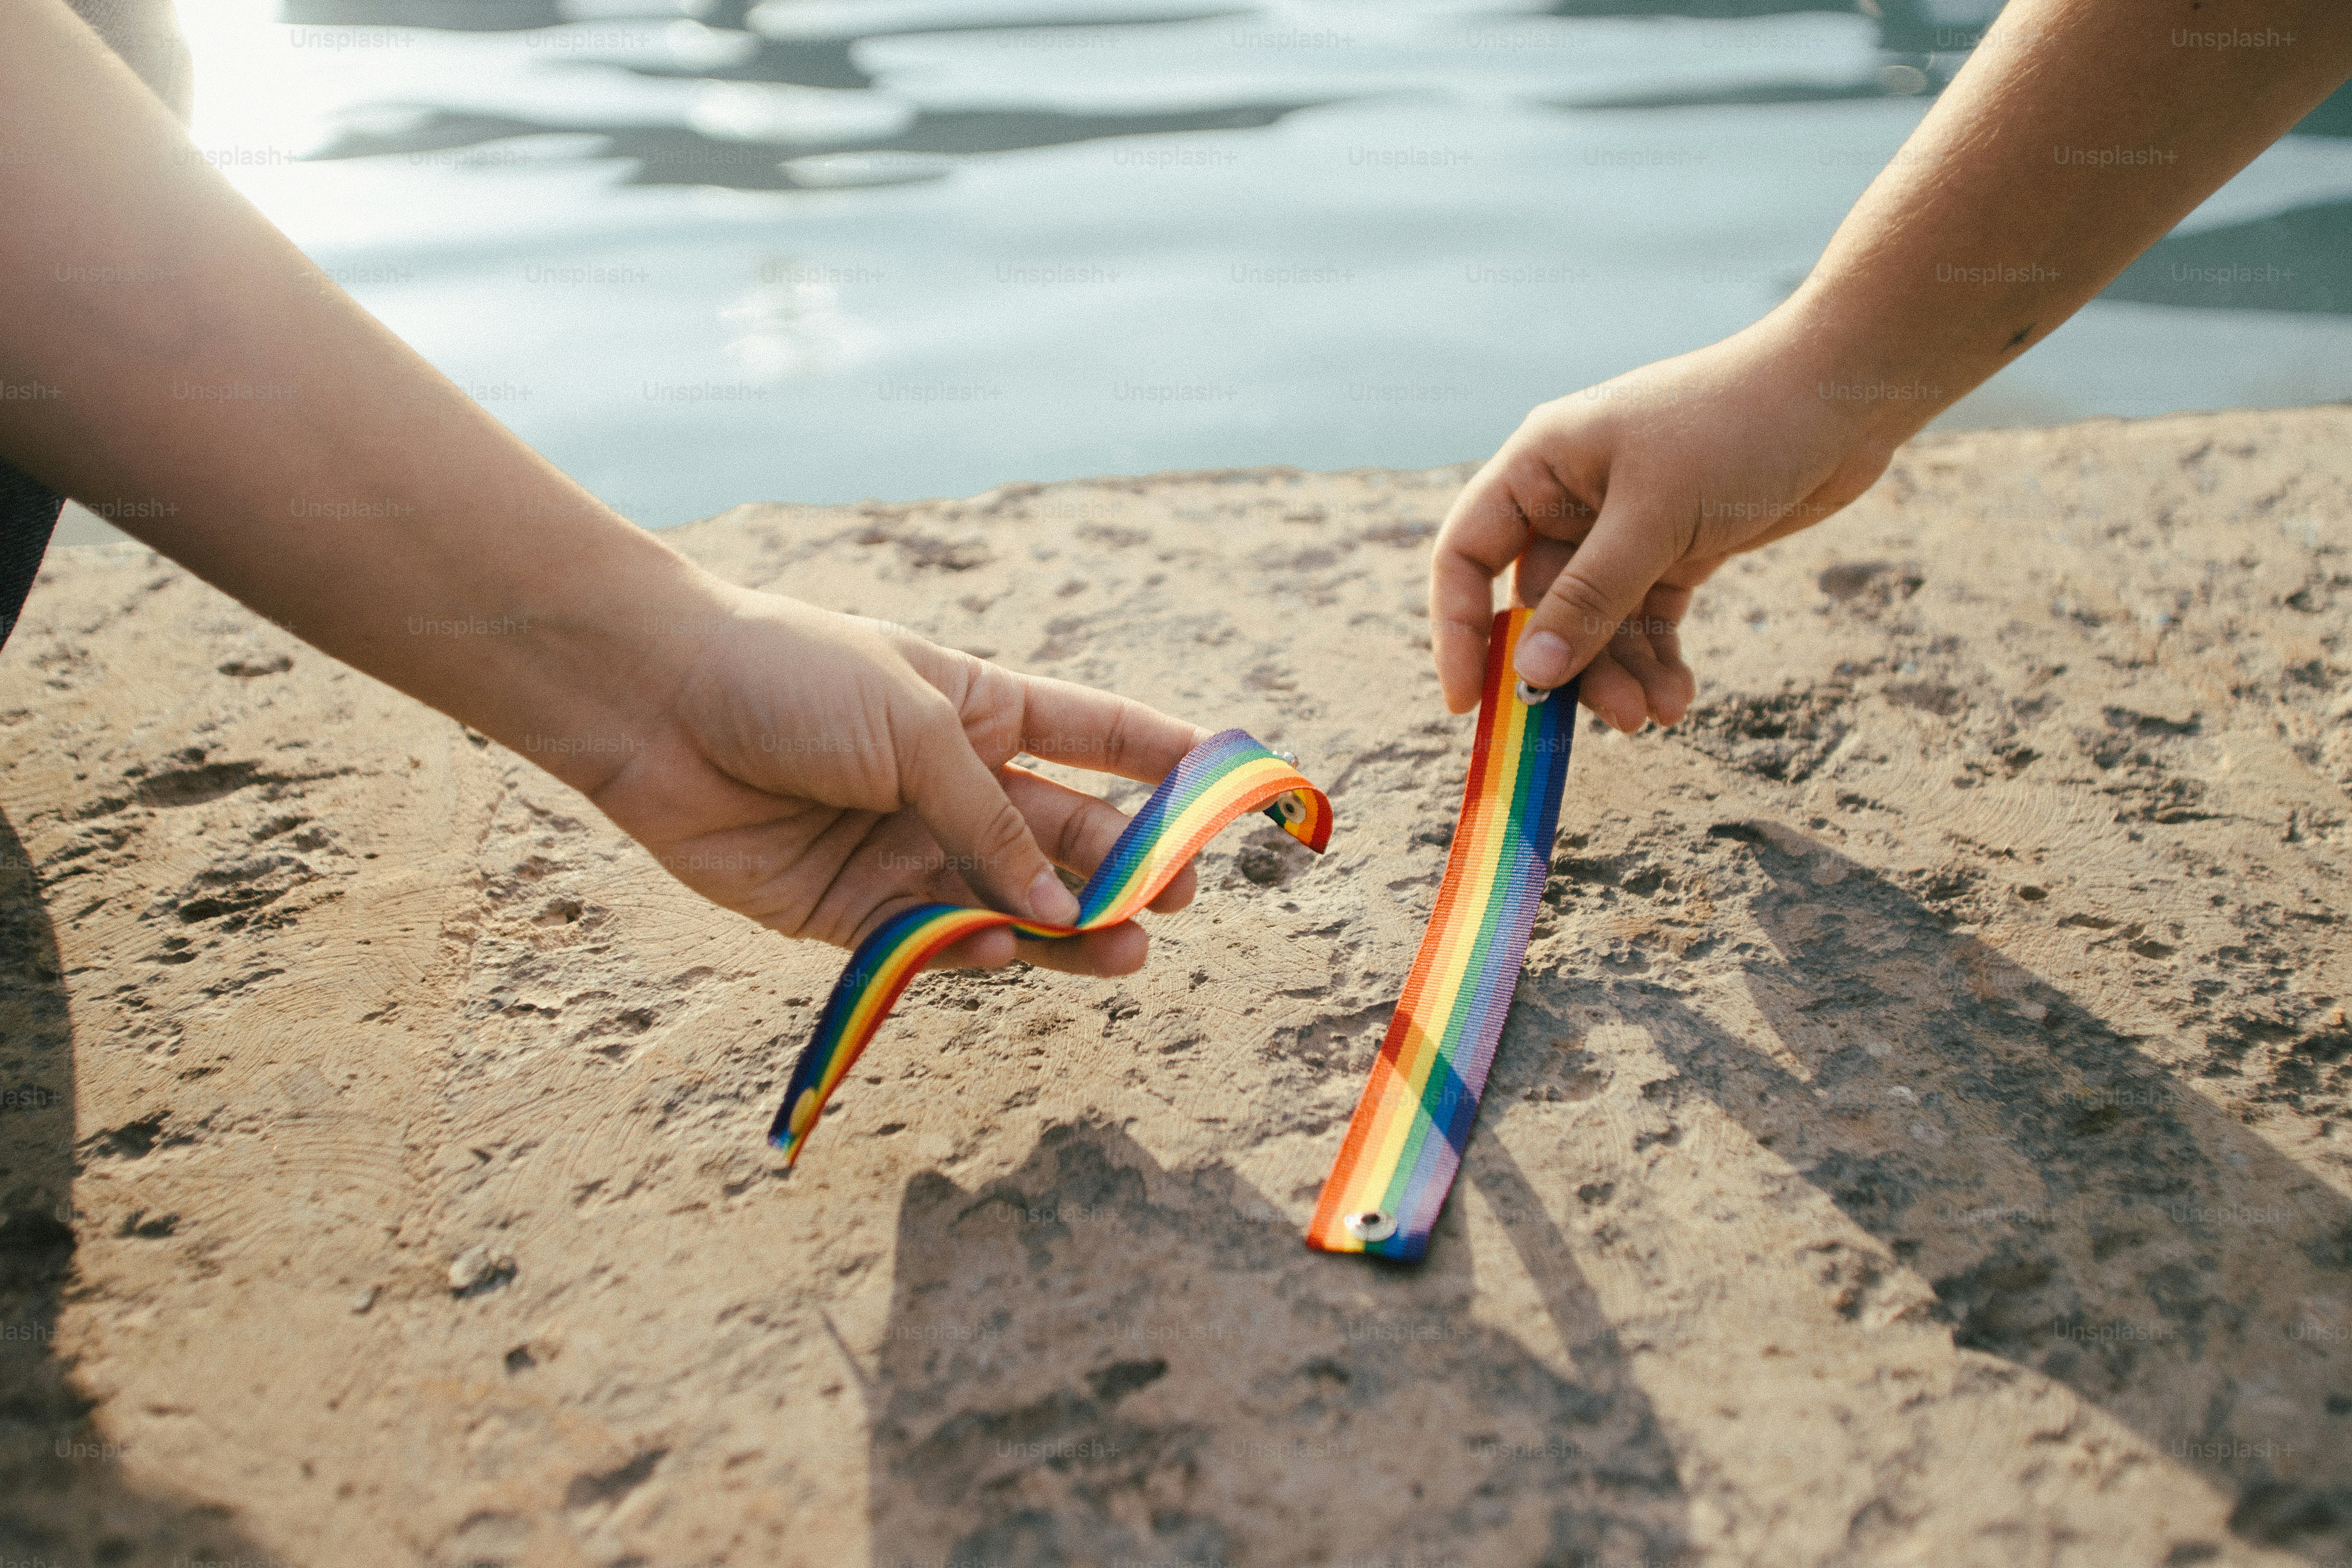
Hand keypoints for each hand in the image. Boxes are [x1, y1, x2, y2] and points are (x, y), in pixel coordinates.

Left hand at [585, 586, 1209, 976]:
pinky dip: (968, 952)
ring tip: (1123, 954)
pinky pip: (930, 944)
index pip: (1099, 737)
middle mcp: (953, 785)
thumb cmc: (789, 677)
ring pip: (1008, 906)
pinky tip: (995, 949)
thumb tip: (1069, 907)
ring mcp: (905, 851)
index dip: (1168, 762)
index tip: (1238, 788)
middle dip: (1124, 869)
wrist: (655, 703)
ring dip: (1064, 932)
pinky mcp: (850, 913)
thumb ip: (994, 819)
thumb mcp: (914, 728)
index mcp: (980, 710)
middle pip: (1065, 837)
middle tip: (1173, 901)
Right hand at [1429, 322, 1906, 726]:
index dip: (1458, 629)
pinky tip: (1677, 696)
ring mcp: (1626, 525)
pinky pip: (1647, 619)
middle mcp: (1572, 497)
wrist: (1845, 392)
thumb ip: (1590, 597)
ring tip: (1655, 714)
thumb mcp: (1655, 516)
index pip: (1468, 555)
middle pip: (1540, 604)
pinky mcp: (1678, 548)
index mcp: (1541, 465)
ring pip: (1598, 622)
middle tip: (1607, 719)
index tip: (1468, 702)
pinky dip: (1657, 659)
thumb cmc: (1738, 425)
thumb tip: (1531, 673)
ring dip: (1620, 673)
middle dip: (1571, 667)